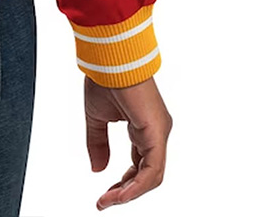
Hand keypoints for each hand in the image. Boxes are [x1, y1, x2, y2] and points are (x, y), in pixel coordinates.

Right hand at [84, 75, 171, 209]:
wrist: (108, 55)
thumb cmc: (104, 76)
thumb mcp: (96, 116)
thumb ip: (98, 143)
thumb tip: (97, 169)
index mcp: (144, 127)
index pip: (139, 165)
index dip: (123, 183)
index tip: (104, 194)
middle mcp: (156, 132)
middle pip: (147, 175)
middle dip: (126, 191)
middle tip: (105, 201)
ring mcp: (159, 132)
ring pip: (152, 176)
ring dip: (129, 192)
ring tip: (108, 200)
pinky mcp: (156, 131)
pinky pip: (152, 169)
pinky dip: (137, 185)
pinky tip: (120, 193)